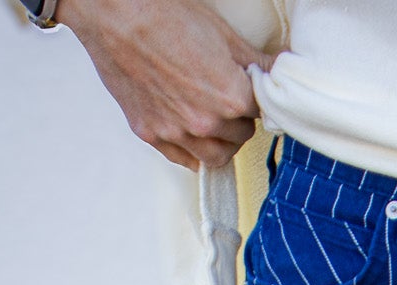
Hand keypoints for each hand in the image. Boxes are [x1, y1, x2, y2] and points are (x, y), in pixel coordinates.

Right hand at [57, 0, 271, 169]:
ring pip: (216, 156)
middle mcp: (205, 123)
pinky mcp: (151, 134)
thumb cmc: (165, 15)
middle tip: (227, 98)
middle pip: (240, 137)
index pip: (261, 114)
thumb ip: (256, 61)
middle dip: (238, 120)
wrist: (114, 14)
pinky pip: (184, 159)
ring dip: (220, 141)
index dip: (254, 99)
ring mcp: (177, 133)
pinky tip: (191, 131)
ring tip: (212, 117)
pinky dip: (192, 150)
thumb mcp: (222, 34)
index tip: (246, 89)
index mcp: (230, 98)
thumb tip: (282, 69)